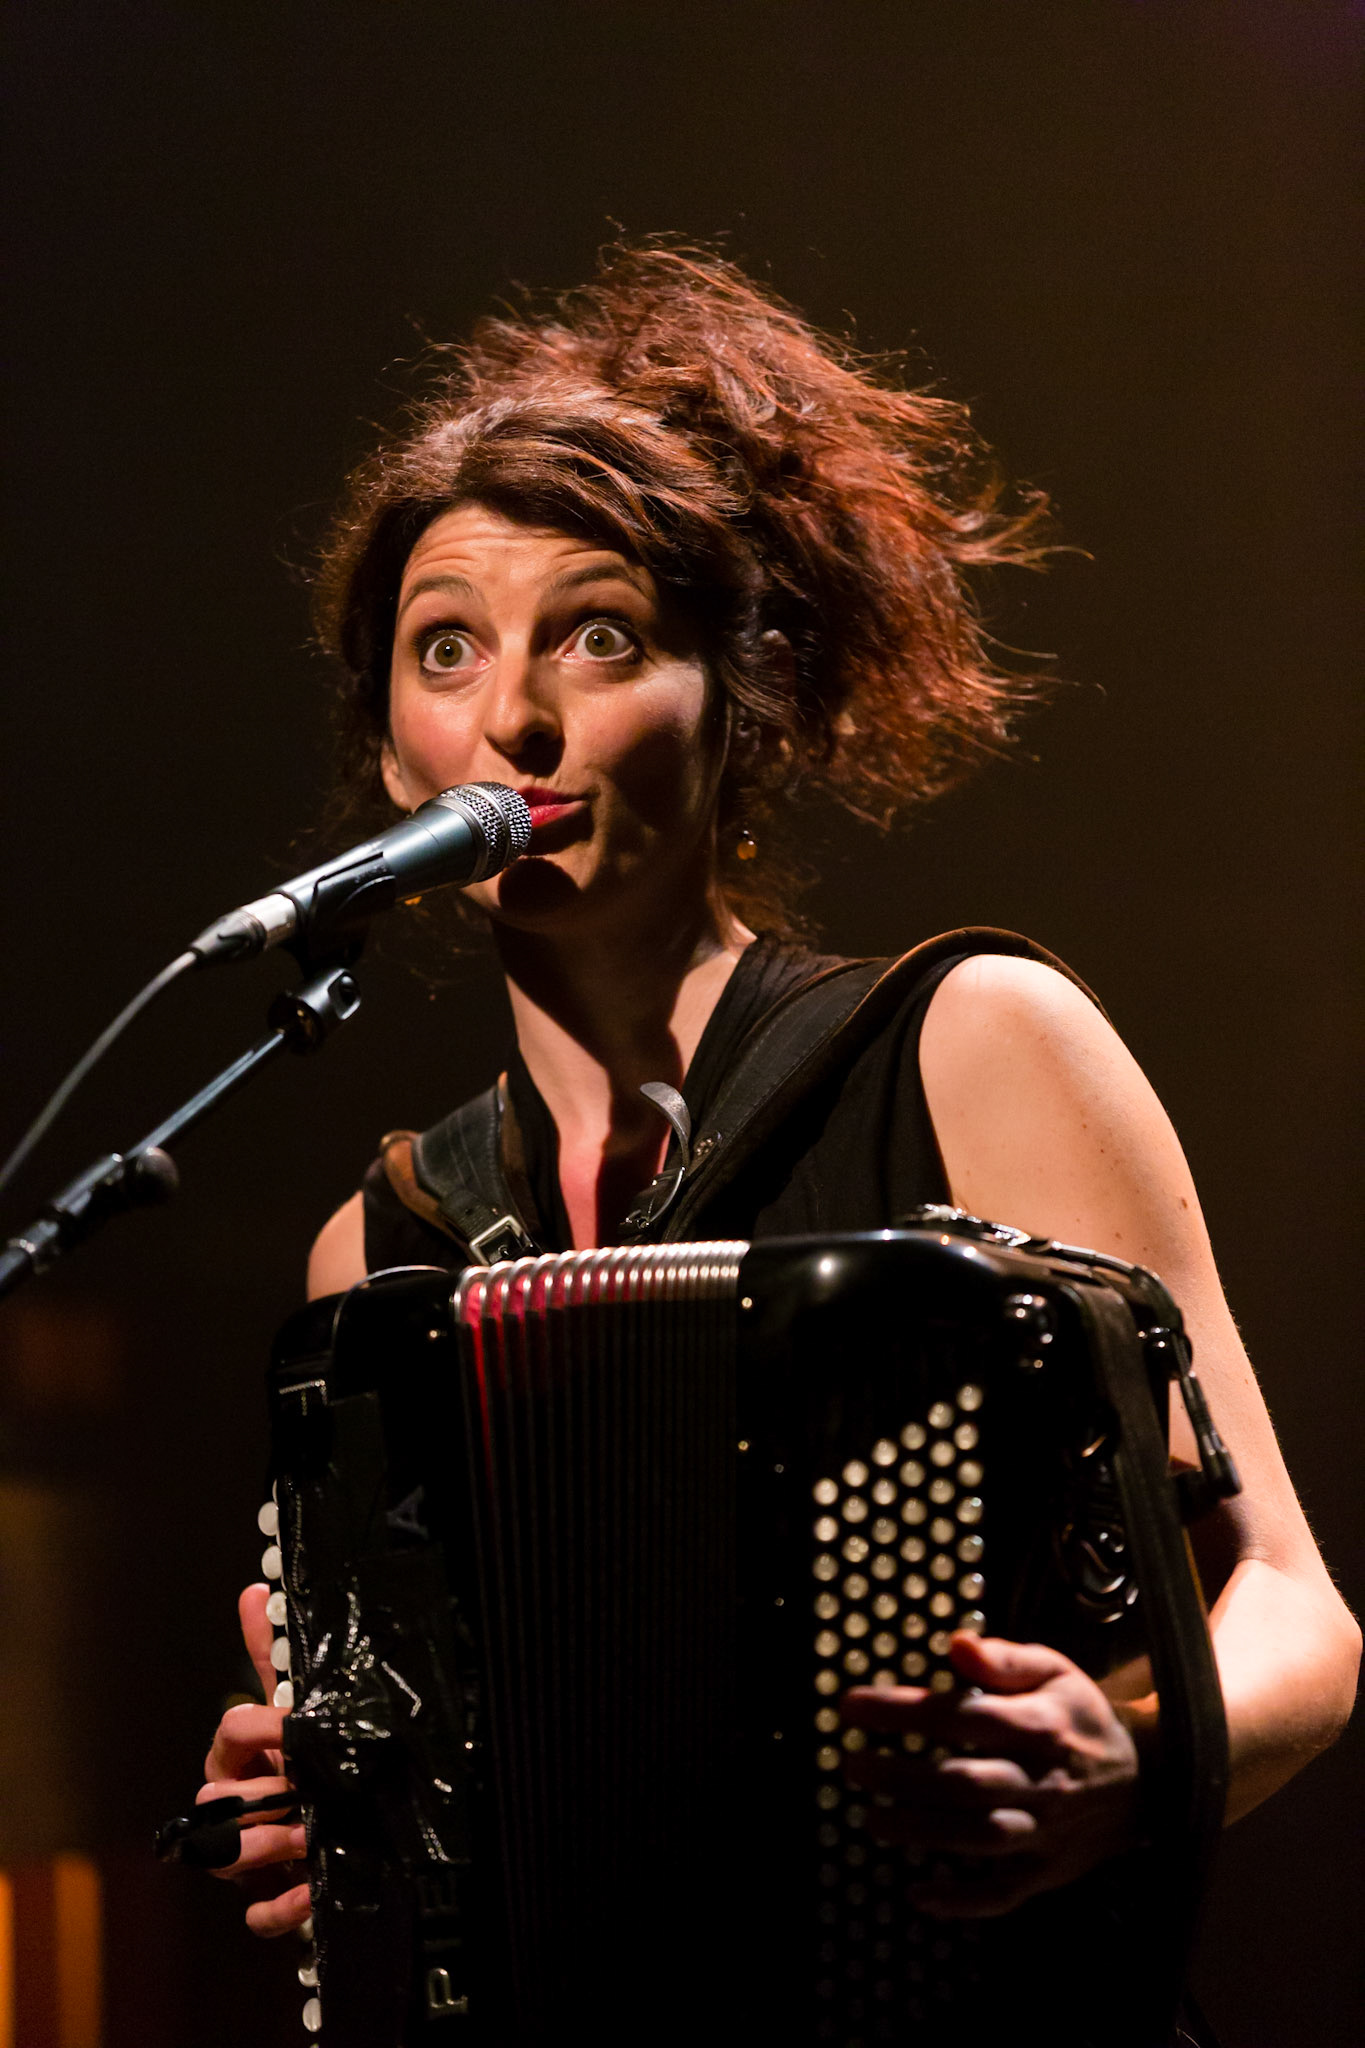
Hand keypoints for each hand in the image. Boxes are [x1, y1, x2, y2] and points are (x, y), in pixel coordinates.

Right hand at [198, 1583, 310, 1936]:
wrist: (343, 1830)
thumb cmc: (309, 1766)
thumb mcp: (299, 1707)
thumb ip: (273, 1657)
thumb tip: (254, 1592)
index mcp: (242, 1757)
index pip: (229, 1732)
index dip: (253, 1727)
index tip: (286, 1726)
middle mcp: (236, 1804)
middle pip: (216, 1798)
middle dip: (256, 1793)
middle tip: (299, 1791)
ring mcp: (246, 1855)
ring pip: (225, 1854)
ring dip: (264, 1847)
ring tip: (304, 1838)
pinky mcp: (267, 1898)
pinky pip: (258, 1915)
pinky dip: (281, 1908)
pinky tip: (308, 1891)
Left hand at [840, 1632, 1142, 1917]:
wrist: (1147, 1778)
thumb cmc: (1079, 1715)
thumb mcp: (1054, 1670)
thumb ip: (1004, 1658)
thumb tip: (956, 1643)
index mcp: (1039, 1726)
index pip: (962, 1718)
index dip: (904, 1712)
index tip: (852, 1705)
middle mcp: (1042, 1782)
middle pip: (963, 1783)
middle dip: (901, 1776)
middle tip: (851, 1765)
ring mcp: (1046, 1832)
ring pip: (978, 1838)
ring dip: (921, 1833)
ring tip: (870, 1820)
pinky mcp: (1048, 1871)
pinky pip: (1004, 1894)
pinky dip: (962, 1900)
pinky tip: (919, 1894)